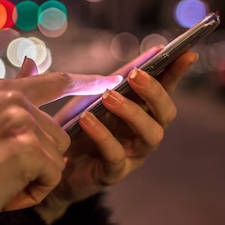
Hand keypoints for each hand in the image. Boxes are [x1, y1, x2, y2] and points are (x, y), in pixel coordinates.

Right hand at [0, 66, 121, 224]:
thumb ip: (16, 94)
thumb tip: (33, 60)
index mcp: (3, 92)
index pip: (56, 81)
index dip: (87, 82)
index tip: (112, 80)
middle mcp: (12, 100)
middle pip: (60, 133)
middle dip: (40, 161)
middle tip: (0, 171)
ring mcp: (19, 121)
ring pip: (58, 155)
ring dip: (36, 177)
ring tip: (1, 181)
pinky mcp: (26, 147)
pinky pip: (54, 175)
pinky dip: (35, 192)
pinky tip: (5, 193)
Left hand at [36, 50, 197, 222]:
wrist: (47, 168)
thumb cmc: (71, 129)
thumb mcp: (78, 98)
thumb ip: (81, 78)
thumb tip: (39, 57)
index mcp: (138, 110)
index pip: (164, 87)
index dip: (176, 71)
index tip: (185, 51)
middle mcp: (142, 132)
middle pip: (166, 113)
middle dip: (155, 91)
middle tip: (135, 75)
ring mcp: (131, 154)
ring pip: (151, 134)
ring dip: (133, 112)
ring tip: (109, 97)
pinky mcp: (112, 173)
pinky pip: (116, 155)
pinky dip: (104, 135)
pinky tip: (87, 120)